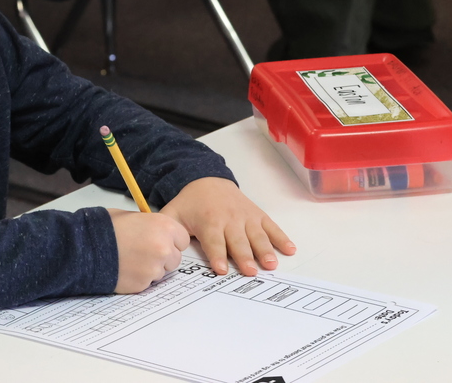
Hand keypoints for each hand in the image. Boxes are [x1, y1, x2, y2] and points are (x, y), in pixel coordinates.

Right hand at [108, 209, 189, 292]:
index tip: (161, 241)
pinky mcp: (143, 284)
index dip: (171, 241)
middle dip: (163, 257)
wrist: (87, 246)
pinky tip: (126, 268)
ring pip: (161, 272)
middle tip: (144, 252)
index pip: (182, 240)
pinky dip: (139, 278)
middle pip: (175, 258)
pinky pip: (147, 282)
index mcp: (165, 227)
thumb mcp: (133, 216)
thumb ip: (151, 225)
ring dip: (151, 268)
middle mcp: (164, 248)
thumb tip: (156, 232)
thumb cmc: (106, 228)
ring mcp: (154, 268)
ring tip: (131, 259)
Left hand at [160, 177, 295, 275]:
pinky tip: (290, 249)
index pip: (213, 240)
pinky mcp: (257, 215)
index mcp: (209, 220)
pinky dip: (281, 237)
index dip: (217, 255)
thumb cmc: (191, 203)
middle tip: (250, 271)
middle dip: (243, 256)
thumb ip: (168, 229)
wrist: (208, 180)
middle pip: (238, 240)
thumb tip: (161, 247)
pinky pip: (271, 226)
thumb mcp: (174, 213)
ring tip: (271, 264)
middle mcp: (229, 218)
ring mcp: (246, 217)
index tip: (221, 269)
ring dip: (264, 249)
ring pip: (257, 235)